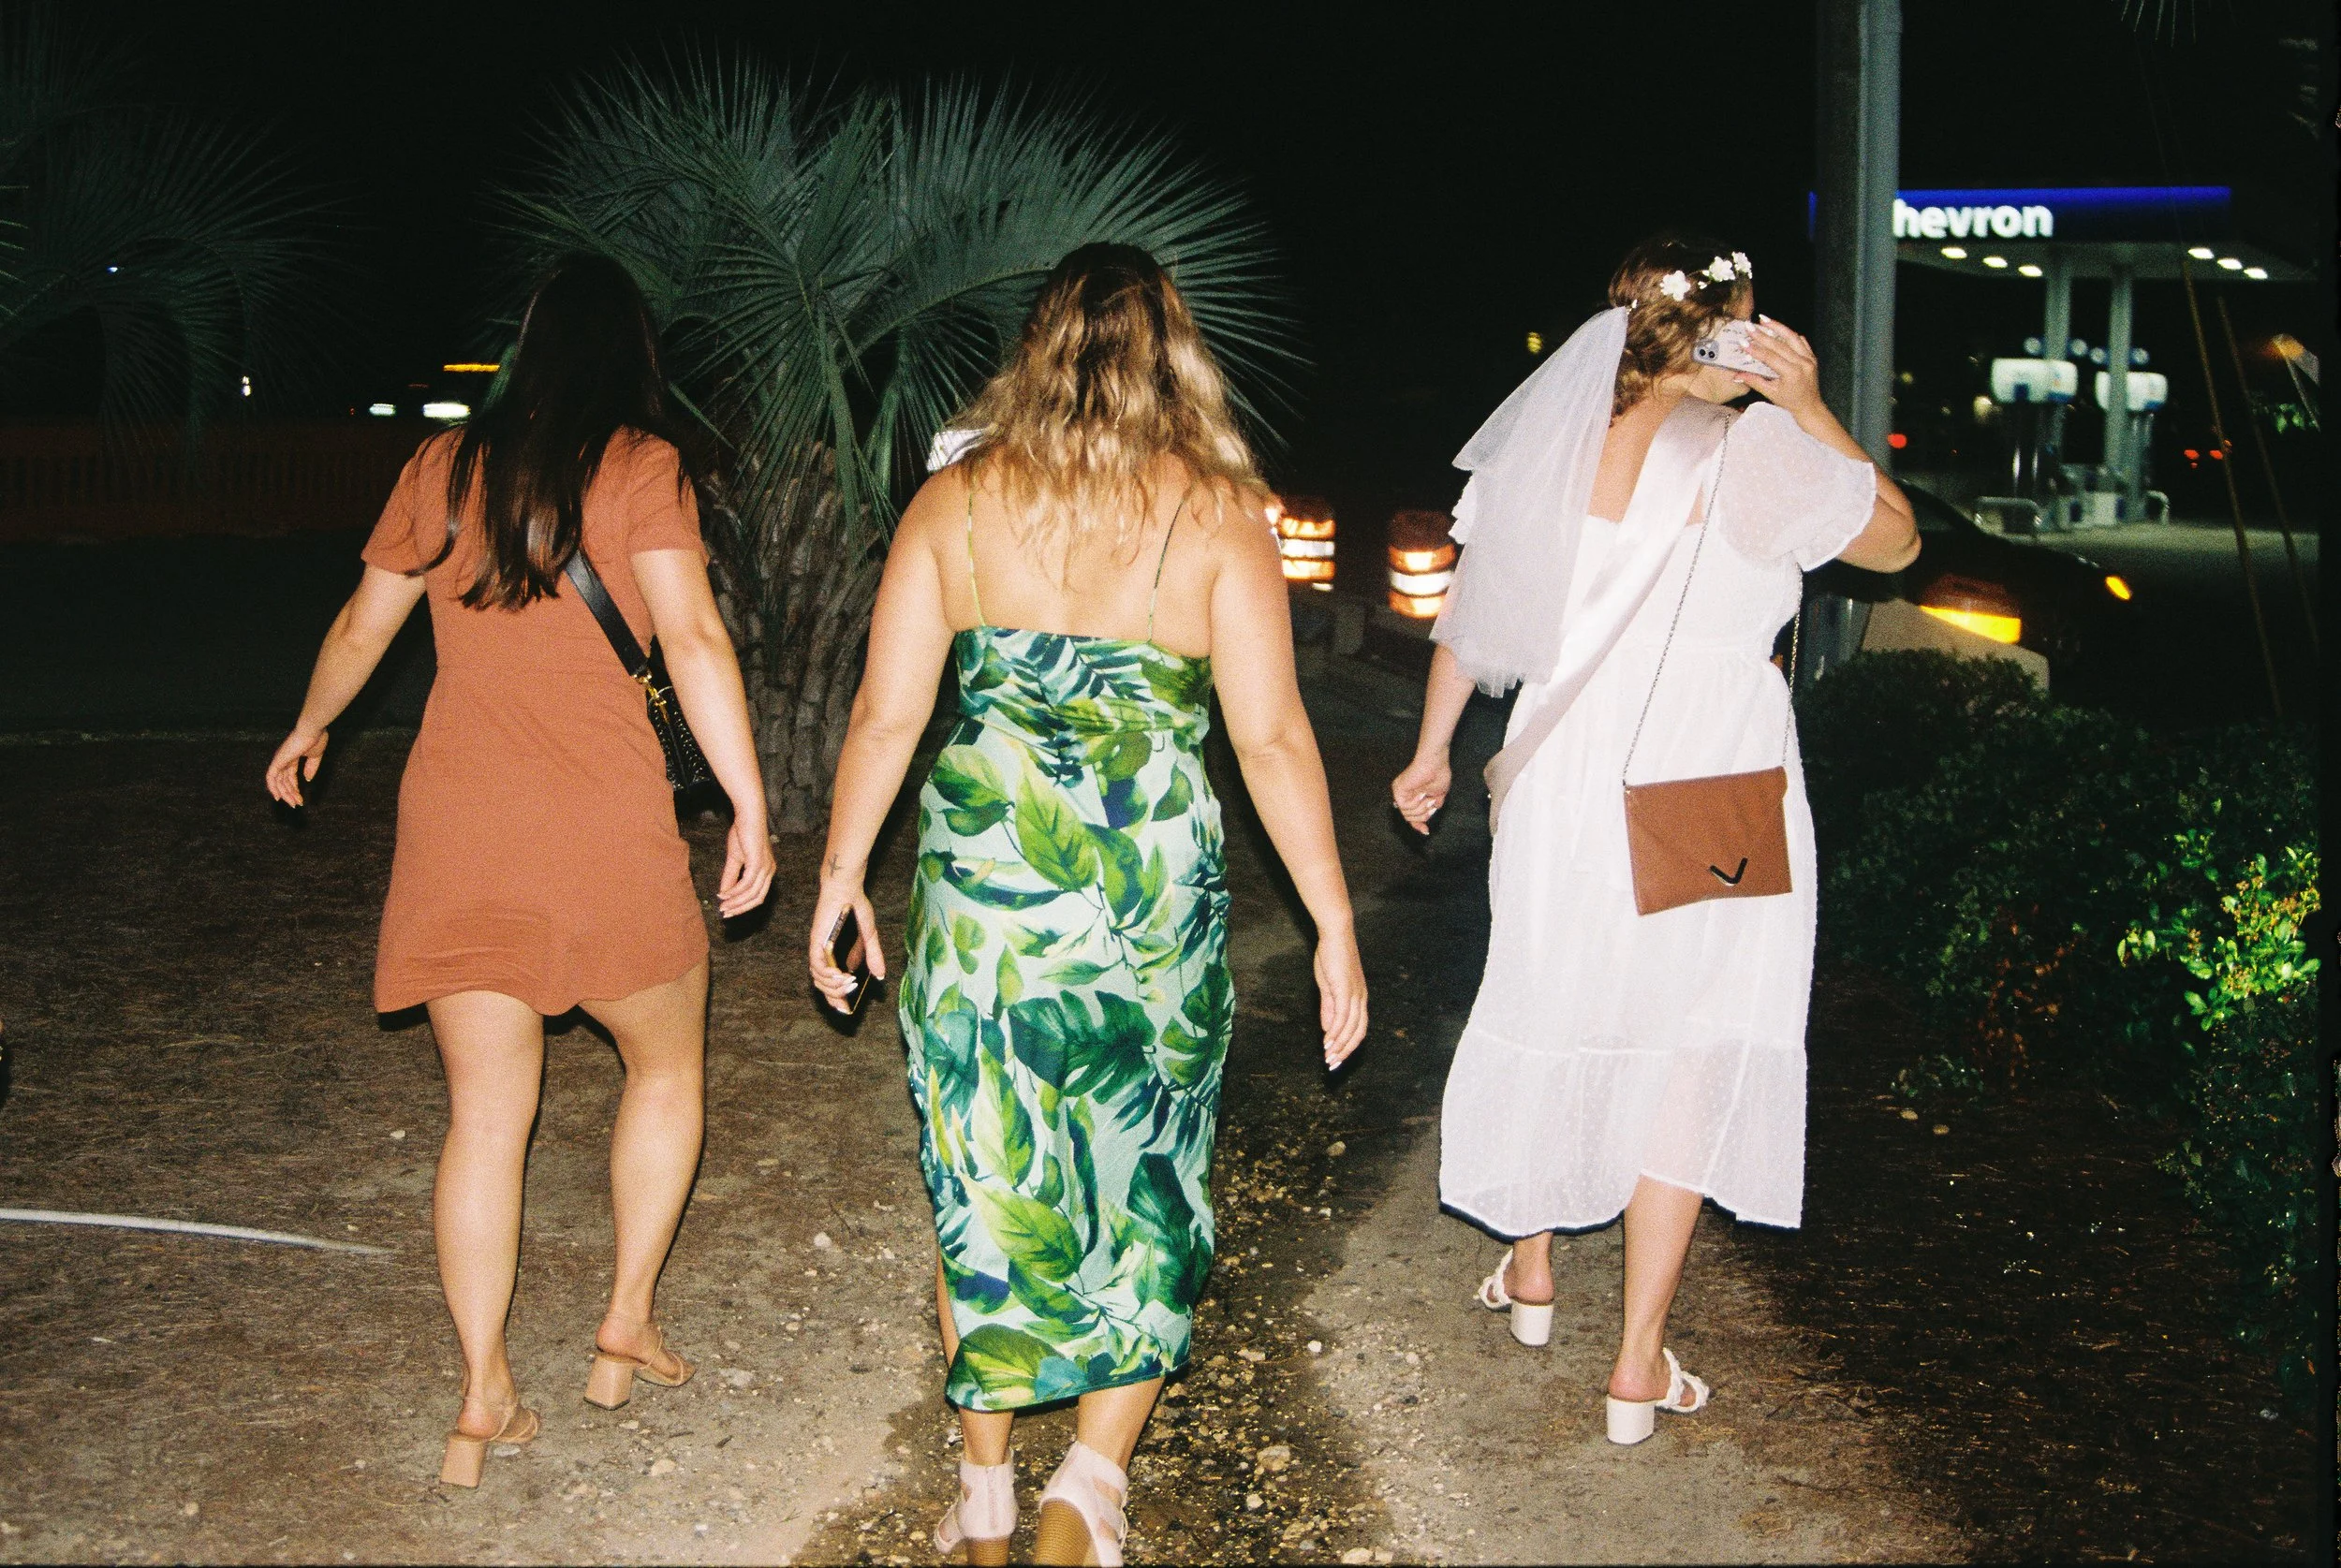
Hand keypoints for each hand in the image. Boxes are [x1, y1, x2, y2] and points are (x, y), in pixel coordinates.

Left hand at [265, 725, 328, 806]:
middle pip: (284, 781)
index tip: (301, 799)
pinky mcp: (278, 760)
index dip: (295, 788)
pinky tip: (278, 797)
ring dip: (285, 794)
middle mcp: (283, 759)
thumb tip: (308, 779)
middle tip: (297, 804)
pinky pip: (271, 777)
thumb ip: (311, 768)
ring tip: (293, 803)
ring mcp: (280, 760)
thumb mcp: (316, 756)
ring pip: (278, 782)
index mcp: (292, 757)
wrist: (313, 729)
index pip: (290, 776)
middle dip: (290, 794)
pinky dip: (273, 787)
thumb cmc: (316, 738)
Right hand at [717, 815, 775, 918]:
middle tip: (725, 914)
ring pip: (751, 894)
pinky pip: (747, 884)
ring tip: (722, 906)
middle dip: (740, 908)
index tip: (728, 911)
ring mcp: (766, 867)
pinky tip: (724, 894)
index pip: (758, 896)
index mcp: (767, 871)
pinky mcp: (758, 862)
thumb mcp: (735, 859)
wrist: (747, 815)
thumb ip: (730, 877)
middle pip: (757, 899)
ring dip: (735, 902)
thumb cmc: (743, 833)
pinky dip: (735, 891)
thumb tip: (723, 893)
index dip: (743, 906)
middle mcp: (769, 871)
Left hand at [807, 873, 884, 1013]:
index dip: (836, 998)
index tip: (846, 1010)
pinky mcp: (816, 941)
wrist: (847, 890)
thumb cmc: (855, 909)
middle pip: (822, 985)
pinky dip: (827, 973)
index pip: (830, 983)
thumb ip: (873, 956)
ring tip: (849, 985)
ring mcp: (818, 949)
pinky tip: (840, 976)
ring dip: (833, 986)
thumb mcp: (869, 936)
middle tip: (849, 999)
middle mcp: (823, 955)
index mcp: (834, 956)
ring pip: (819, 978)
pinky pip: (817, 964)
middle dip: (834, 997)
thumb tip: (880, 976)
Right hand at [1314, 927, 1366, 1069]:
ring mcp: (1355, 995)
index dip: (1348, 1045)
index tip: (1336, 1058)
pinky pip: (1342, 1017)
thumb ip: (1329, 1008)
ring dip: (1339, 1045)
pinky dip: (1336, 1032)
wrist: (1335, 934)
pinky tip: (1327, 1041)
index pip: (1358, 1028)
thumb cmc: (1332, 956)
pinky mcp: (1345, 990)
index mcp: (1359, 998)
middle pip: (1358, 1033)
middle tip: (1332, 1065)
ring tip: (1328, 1058)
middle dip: (1345, 1052)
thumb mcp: (1329, 986)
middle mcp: (1361, 999)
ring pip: (1351, 1028)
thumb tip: (1328, 1029)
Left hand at [1391, 752, 1450, 834]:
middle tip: (1431, 804)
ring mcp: (1400, 793)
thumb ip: (1433, 807)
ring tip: (1427, 797)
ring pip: (1407, 815)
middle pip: (1410, 819)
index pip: (1411, 816)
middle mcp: (1405, 796)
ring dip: (1421, 808)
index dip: (1418, 825)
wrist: (1436, 763)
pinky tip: (1421, 793)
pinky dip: (1416, 803)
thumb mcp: (1438, 795)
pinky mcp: (1398, 790)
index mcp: (1413, 797)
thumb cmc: (1439, 774)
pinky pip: (1405, 807)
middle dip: (1423, 816)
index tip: (1426, 831)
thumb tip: (1431, 815)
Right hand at [1738, 317, 1827, 421]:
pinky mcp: (1812, 356)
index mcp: (1792, 374)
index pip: (1770, 357)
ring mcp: (1809, 358)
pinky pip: (1800, 340)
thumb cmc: (1790, 401)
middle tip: (1749, 325)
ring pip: (1792, 337)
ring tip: (1764, 319)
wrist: (1810, 406)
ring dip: (1777, 327)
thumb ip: (1754, 381)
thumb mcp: (1770, 393)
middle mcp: (1803, 363)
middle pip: (1780, 344)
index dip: (1755, 349)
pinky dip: (1789, 334)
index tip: (1743, 341)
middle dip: (1762, 334)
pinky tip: (1778, 328)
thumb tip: (1736, 375)